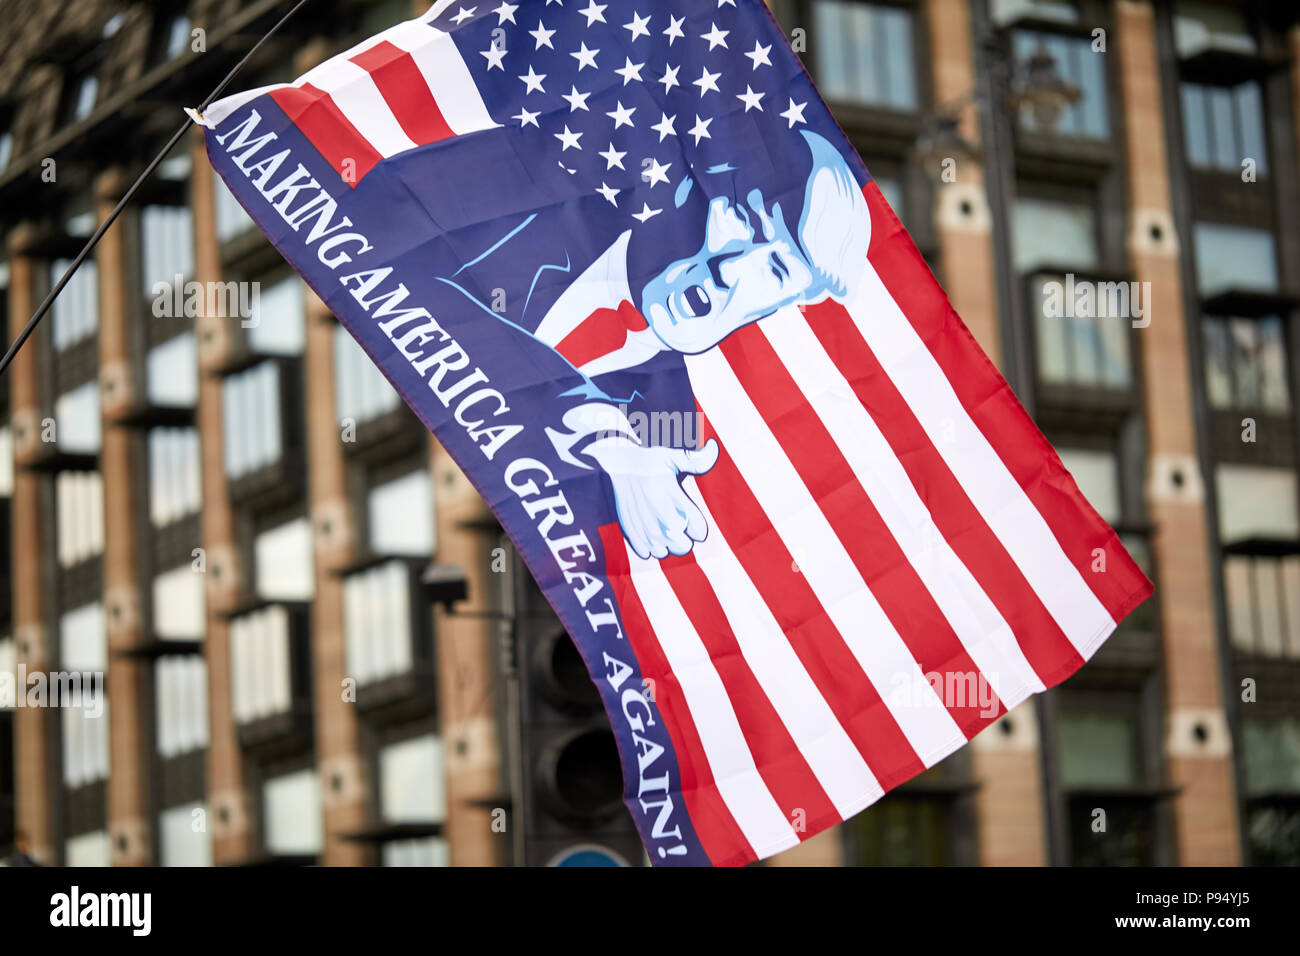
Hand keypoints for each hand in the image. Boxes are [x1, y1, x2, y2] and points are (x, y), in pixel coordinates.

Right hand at [586, 437, 719, 559]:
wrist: (612, 467)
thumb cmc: (646, 461)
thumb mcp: (671, 456)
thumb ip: (696, 460)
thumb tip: (714, 446)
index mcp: (673, 498)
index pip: (698, 530)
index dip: (697, 526)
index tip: (689, 515)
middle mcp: (659, 517)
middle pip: (683, 546)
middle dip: (684, 538)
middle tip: (676, 522)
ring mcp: (643, 528)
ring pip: (665, 552)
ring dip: (667, 544)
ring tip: (661, 526)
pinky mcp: (629, 534)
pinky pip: (646, 553)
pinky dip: (649, 546)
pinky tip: (648, 531)